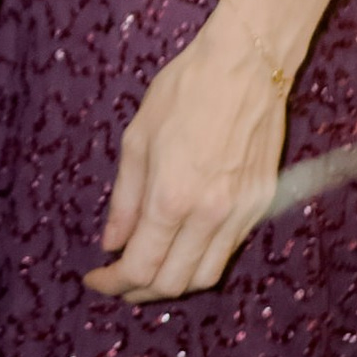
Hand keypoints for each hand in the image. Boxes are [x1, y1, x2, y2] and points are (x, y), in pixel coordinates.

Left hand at [87, 17, 289, 299]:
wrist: (247, 65)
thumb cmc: (186, 90)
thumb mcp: (137, 138)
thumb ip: (124, 199)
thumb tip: (112, 242)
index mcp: (172, 198)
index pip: (140, 266)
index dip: (113, 282)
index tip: (95, 278)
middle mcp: (210, 216)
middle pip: (173, 283)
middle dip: (138, 290)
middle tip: (117, 279)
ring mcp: (242, 214)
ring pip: (205, 276)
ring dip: (173, 284)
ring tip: (147, 271)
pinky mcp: (262, 205)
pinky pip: (228, 252)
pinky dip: (201, 262)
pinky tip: (181, 247)